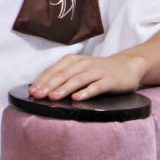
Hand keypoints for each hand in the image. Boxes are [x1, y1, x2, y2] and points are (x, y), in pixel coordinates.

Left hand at [27, 50, 148, 101]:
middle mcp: (84, 64)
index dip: (42, 81)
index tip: (32, 92)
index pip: (54, 71)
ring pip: (78, 80)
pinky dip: (86, 92)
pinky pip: (97, 86)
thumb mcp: (79, 70)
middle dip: (49, 85)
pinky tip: (77, 98)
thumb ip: (63, 77)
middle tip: (39, 95)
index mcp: (73, 60)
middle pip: (63, 75)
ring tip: (53, 97)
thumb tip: (41, 89)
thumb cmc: (97, 71)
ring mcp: (98, 71)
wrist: (127, 66)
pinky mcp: (110, 80)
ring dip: (64, 88)